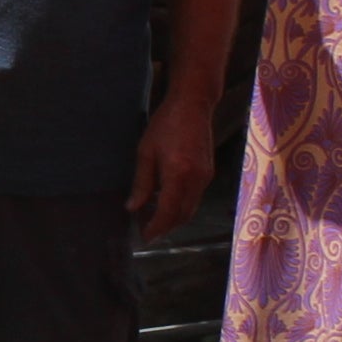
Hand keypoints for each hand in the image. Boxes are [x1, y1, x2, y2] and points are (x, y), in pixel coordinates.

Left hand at [130, 83, 217, 238]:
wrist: (194, 105)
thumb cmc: (165, 124)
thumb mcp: (146, 152)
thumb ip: (141, 183)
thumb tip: (132, 208)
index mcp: (179, 174)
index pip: (167, 212)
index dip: (155, 228)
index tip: (144, 237)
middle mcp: (196, 180)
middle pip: (182, 216)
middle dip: (165, 227)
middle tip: (146, 231)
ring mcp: (206, 178)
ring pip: (190, 209)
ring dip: (173, 219)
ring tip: (153, 219)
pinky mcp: (209, 174)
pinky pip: (195, 198)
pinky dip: (181, 206)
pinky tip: (166, 202)